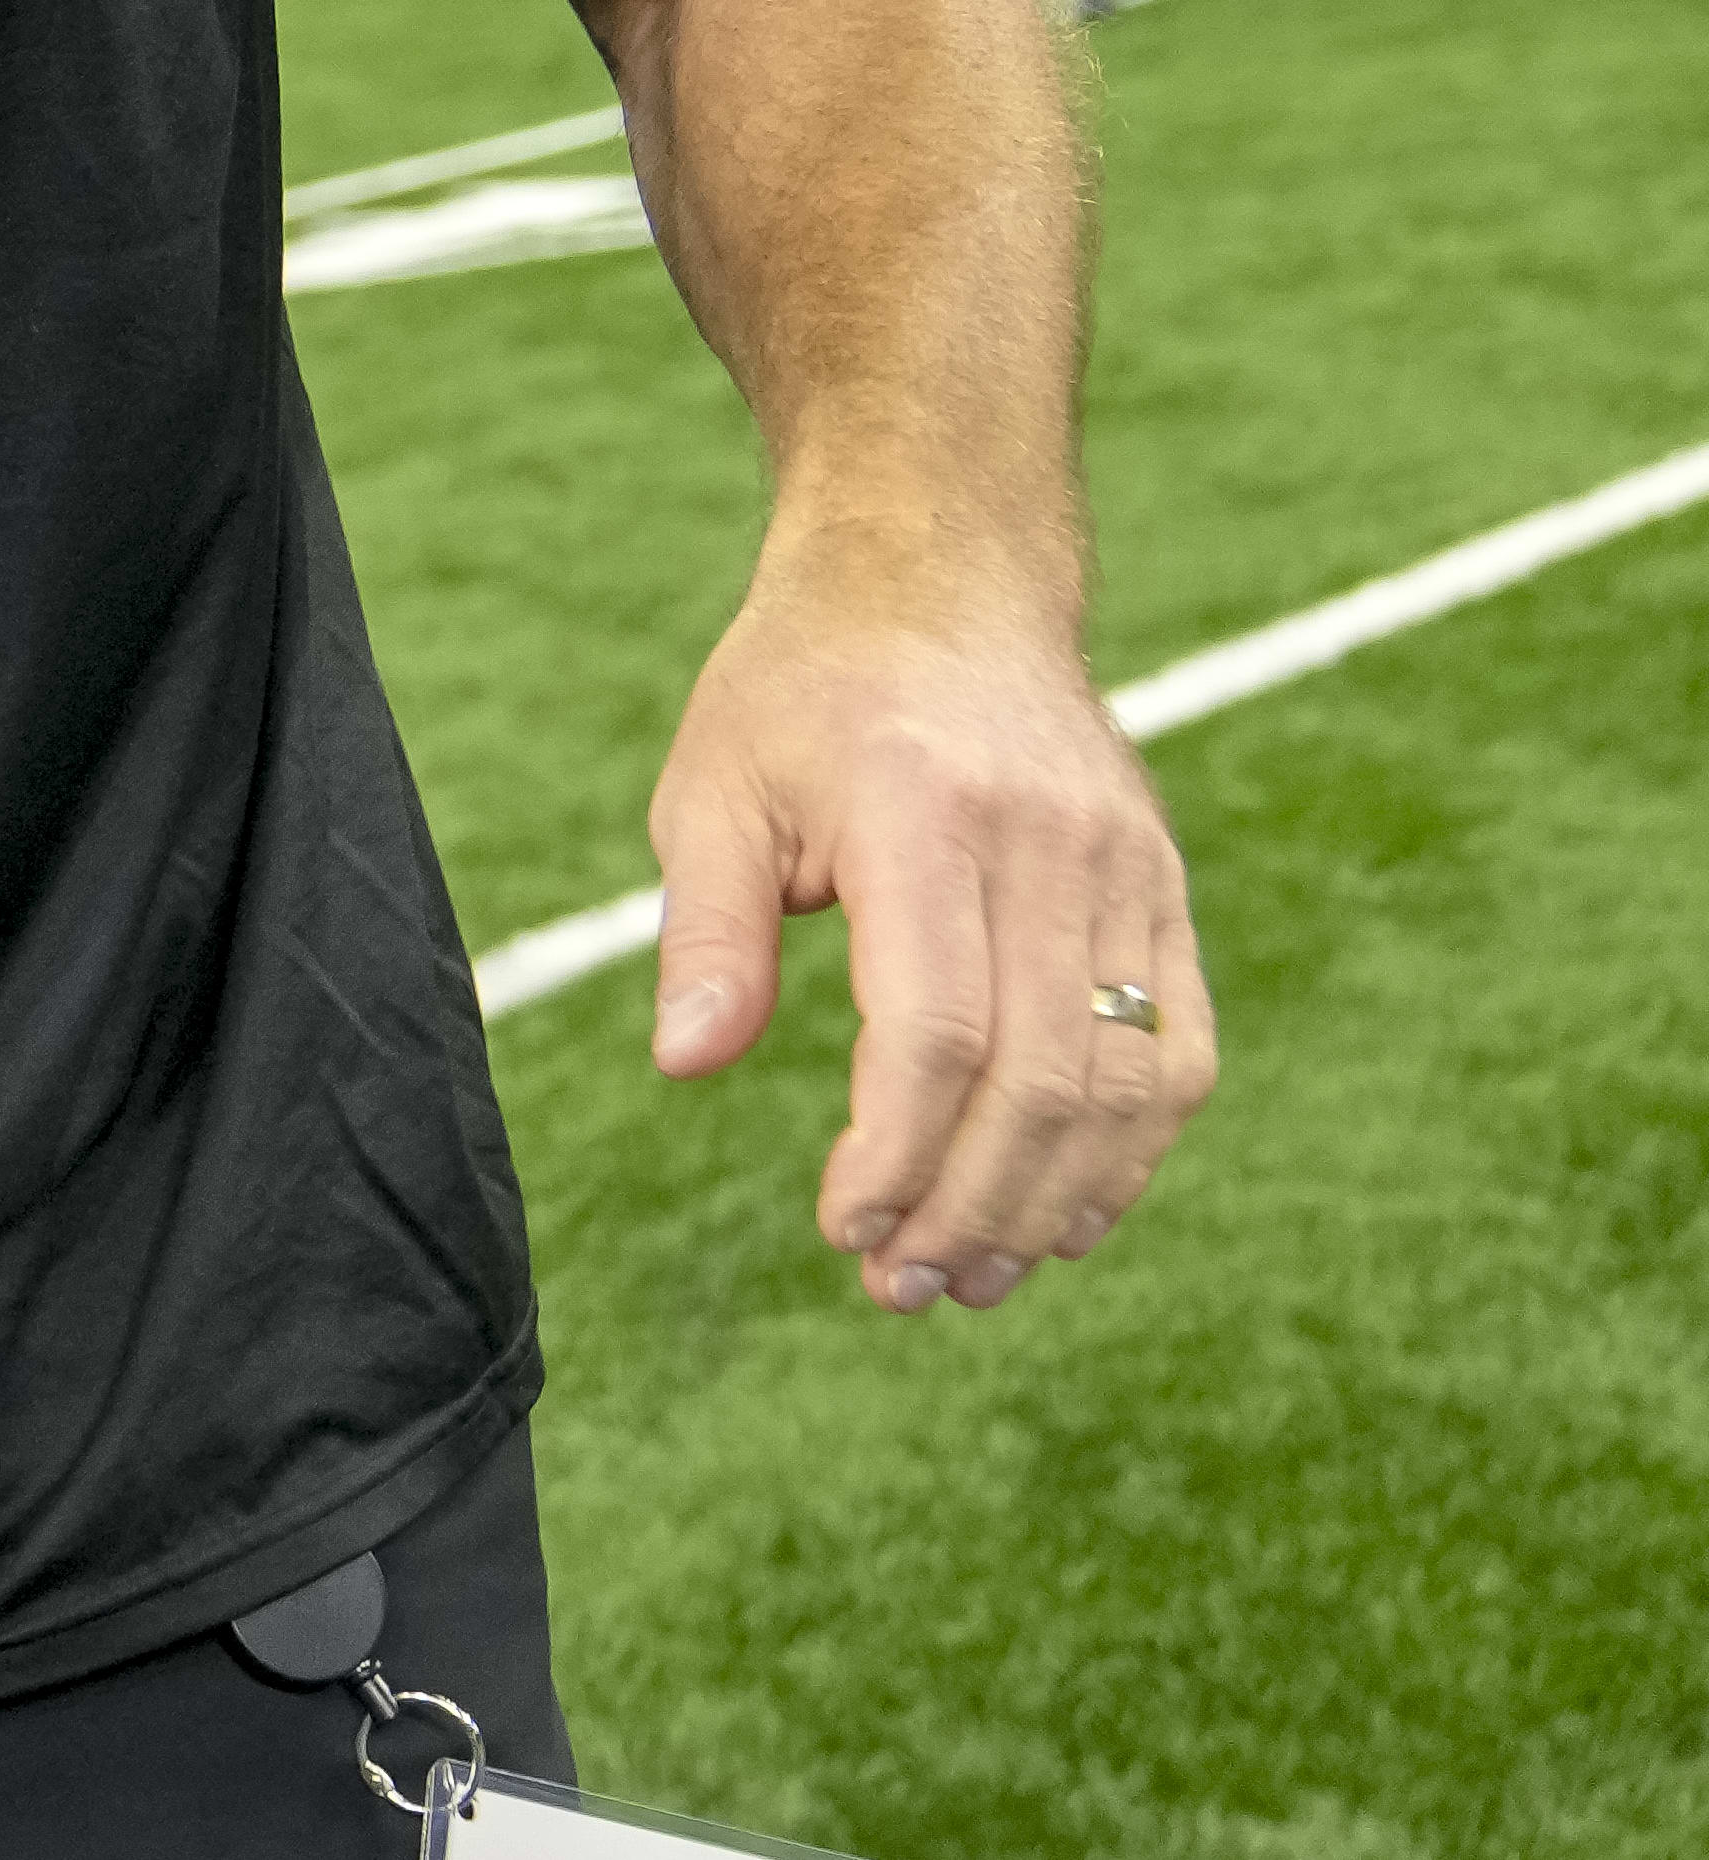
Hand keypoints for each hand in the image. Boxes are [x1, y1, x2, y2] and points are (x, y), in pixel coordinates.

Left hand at [642, 559, 1218, 1312]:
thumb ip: (707, 930)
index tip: (841, 1229)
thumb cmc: (801, 691)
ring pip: (1129, 1081)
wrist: (942, 576)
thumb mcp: (712, 786)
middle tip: (904, 1289)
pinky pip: (1180, 1049)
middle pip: (1041, 1077)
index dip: (897, 1152)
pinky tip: (1065, 1215)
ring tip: (975, 1276)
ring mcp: (1129, 866)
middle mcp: (1052, 845)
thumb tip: (685, 1065)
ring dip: (1058, 1203)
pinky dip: (1132, 1150)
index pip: (937, 1029)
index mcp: (925, 814)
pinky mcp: (1166, 887)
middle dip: (973, 1206)